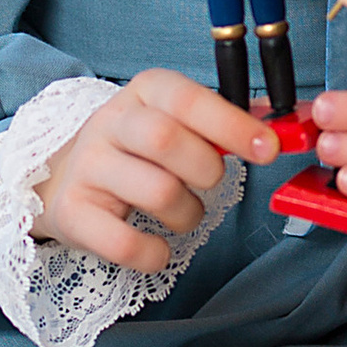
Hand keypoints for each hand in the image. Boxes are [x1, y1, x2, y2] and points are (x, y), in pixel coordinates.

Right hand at [36, 69, 270, 274]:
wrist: (62, 179)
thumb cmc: (137, 150)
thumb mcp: (174, 121)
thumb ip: (224, 125)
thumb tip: (284, 128)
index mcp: (144, 92)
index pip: (189, 99)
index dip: (232, 125)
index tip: (268, 149)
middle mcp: (110, 122)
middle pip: (167, 140)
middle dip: (207, 170)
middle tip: (210, 181)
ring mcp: (87, 167)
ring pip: (156, 191)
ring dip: (187, 213)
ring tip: (182, 211)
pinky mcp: (72, 212)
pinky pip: (125, 243)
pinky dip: (154, 253)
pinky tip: (158, 247)